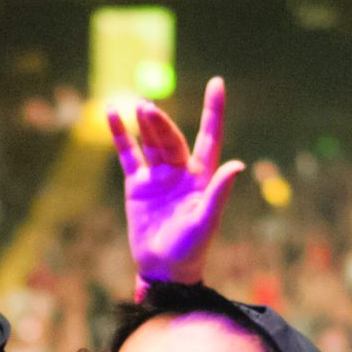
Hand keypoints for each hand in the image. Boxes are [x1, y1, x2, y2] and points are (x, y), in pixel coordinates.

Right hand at [111, 79, 244, 288]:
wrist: (163, 268)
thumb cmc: (191, 248)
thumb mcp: (206, 221)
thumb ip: (218, 192)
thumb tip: (237, 165)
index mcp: (203, 177)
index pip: (210, 136)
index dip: (214, 111)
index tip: (216, 83)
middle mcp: (182, 170)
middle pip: (172, 138)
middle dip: (160, 124)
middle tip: (147, 109)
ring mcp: (159, 175)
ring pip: (150, 141)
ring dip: (144, 123)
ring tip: (136, 105)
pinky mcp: (138, 184)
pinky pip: (129, 154)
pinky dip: (121, 134)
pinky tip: (114, 113)